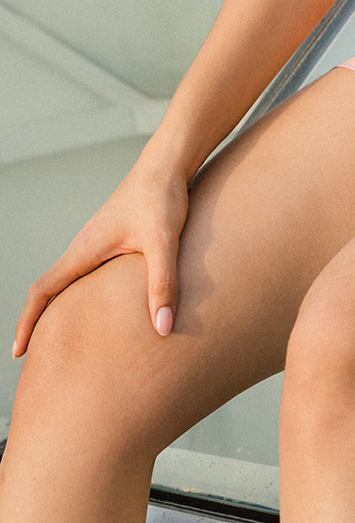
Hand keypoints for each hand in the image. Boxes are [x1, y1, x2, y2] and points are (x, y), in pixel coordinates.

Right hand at [12, 158, 189, 357]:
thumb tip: (163, 328)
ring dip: (58, 308)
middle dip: (38, 322)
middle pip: (49, 290)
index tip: (18, 351)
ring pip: (67, 281)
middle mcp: (85, 247)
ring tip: (62, 340)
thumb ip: (163, 283)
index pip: (42, 290)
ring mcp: (97, 243)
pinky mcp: (113, 240)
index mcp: (85, 250)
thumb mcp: (164, 242)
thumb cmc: (162, 198)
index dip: (27, 321)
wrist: (168, 165)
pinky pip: (86, 273)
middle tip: (36, 358)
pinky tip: (98, 308)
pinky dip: (80, 295)